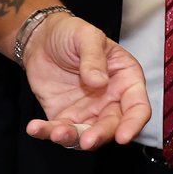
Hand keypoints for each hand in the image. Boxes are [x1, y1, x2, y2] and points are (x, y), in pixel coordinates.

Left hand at [22, 13, 150, 148]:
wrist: (42, 39)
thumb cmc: (71, 33)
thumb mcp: (86, 35)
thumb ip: (94, 56)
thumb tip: (99, 81)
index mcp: (125, 79)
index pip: (137, 106)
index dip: (133, 123)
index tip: (123, 136)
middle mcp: (110, 99)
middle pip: (112, 125)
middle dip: (100, 135)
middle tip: (87, 140)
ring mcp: (88, 111)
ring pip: (87, 134)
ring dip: (73, 138)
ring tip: (57, 132)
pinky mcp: (66, 117)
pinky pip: (60, 130)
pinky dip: (48, 133)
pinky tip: (35, 128)